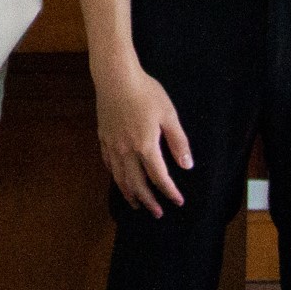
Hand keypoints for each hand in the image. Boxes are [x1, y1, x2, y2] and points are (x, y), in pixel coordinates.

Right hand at [94, 61, 191, 214]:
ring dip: (129, 193)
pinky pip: (108, 163)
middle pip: (137, 183)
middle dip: (149, 200)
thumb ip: (178, 141)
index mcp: (145, 146)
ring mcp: (112, 144)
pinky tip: (118, 177)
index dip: (169, 191)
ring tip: (136, 204)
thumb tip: (187, 165)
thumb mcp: (168, 115)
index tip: (178, 201)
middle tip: (157, 213)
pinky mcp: (103, 136)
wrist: (115, 76)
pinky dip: (115, 175)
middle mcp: (126, 150)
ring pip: (119, 177)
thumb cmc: (145, 92)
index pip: (159, 177)